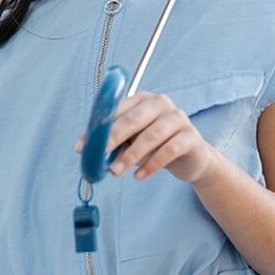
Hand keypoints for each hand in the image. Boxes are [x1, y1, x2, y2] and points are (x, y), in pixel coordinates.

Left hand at [75, 92, 212, 182]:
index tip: (82, 146)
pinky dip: (152, 164)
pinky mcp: (191, 136)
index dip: (98, 128)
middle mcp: (161, 103)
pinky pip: (169, 149)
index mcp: (142, 99)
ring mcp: (178, 118)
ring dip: (131, 155)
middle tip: (99, 156)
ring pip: (152, 135)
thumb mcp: (133, 141)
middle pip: (134, 118)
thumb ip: (115, 143)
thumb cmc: (157, 145)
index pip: (116, 109)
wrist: (192, 158)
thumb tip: (91, 153)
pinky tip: (139, 176)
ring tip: (116, 171)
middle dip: (113, 138)